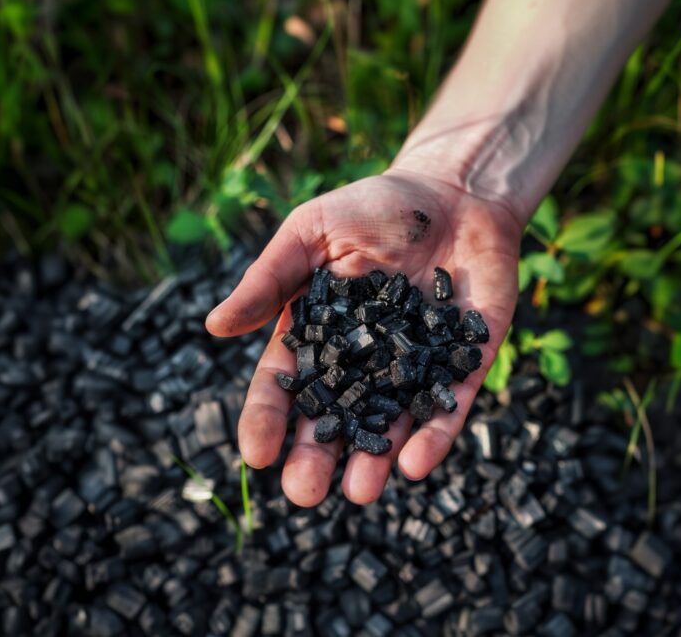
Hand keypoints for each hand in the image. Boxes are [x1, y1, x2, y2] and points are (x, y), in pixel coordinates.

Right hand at [205, 167, 522, 505]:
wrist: (454, 188)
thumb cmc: (373, 206)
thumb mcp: (311, 233)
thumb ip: (271, 280)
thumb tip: (215, 327)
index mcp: (321, 331)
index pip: (288, 382)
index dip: (269, 418)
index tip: (256, 453)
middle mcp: (366, 358)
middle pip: (337, 415)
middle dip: (319, 456)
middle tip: (304, 492)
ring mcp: (416, 362)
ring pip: (392, 421)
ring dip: (375, 459)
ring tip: (359, 492)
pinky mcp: (465, 359)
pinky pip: (449, 404)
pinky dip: (434, 434)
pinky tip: (415, 463)